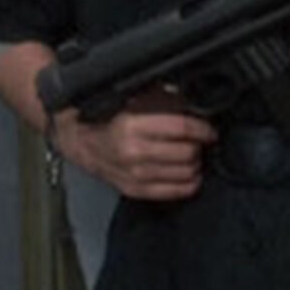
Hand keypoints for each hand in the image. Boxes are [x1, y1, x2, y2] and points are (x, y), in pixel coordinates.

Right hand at [53, 88, 215, 200]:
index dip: (203, 129)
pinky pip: (169, 192)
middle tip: (201, 141)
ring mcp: (133, 174)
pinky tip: (191, 177)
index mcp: (133, 125)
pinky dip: (186, 186)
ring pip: (182, 174)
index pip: (182, 129)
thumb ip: (167, 99)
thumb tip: (195, 103)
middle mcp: (133, 152)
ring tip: (195, 156)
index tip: (210, 130)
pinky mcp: (132, 189)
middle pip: (186, 153)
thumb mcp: (138, 97)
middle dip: (199, 146)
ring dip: (195, 165)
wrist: (79, 138)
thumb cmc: (110, 116)